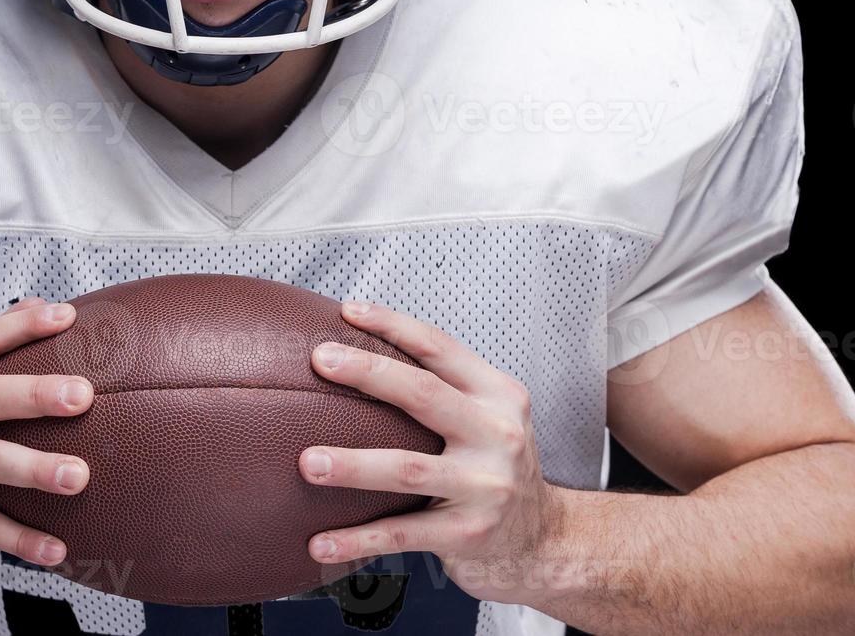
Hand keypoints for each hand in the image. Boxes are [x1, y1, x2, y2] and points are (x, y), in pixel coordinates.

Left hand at [298, 300, 558, 602]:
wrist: (546, 538)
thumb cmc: (495, 465)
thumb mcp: (486, 416)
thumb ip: (441, 388)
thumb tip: (354, 354)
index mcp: (497, 394)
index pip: (440, 348)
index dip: (392, 325)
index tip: (347, 311)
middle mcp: (497, 434)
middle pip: (424, 394)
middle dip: (368, 373)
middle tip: (320, 360)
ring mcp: (486, 486)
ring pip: (408, 468)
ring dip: (353, 465)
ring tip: (308, 462)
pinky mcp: (468, 534)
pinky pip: (402, 534)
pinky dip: (357, 539)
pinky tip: (317, 543)